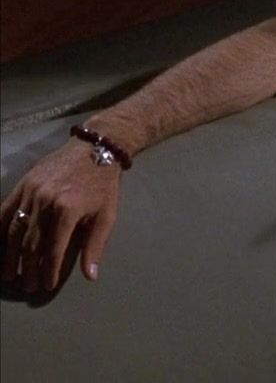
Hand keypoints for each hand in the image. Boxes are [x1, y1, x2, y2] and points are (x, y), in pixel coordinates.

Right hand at [1, 138, 119, 292]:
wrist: (95, 148)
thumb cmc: (103, 184)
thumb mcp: (107, 214)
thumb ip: (95, 245)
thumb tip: (90, 276)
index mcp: (68, 210)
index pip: (54, 248)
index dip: (49, 270)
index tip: (46, 285)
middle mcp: (45, 201)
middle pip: (31, 242)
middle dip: (28, 267)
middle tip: (27, 285)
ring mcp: (31, 192)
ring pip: (15, 229)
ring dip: (10, 254)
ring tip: (9, 273)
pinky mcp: (22, 184)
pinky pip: (5, 210)